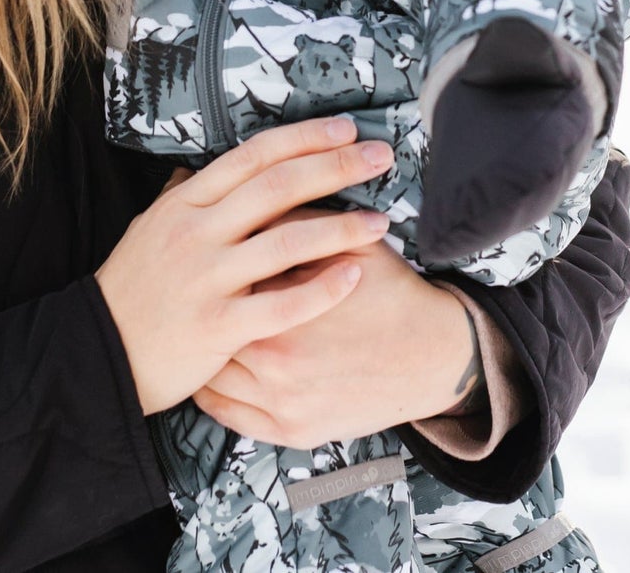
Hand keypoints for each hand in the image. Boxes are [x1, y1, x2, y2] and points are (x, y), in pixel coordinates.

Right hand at [95, 119, 395, 415]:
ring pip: (285, 242)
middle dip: (335, 167)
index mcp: (186, 202)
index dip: (302, 139)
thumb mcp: (151, 226)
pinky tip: (354, 276)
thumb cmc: (132, 288)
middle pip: (278, 187)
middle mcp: (197, 231)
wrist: (98, 352)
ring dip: (340, 227)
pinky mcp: (217, 327)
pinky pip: (281, 306)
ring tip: (381, 220)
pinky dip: (321, 290)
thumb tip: (203, 165)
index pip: (253, 156)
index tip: (344, 129)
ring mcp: (207, 279)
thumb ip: (183, 195)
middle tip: (379, 156)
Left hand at [191, 212, 478, 446]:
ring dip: (201, 349)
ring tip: (194, 324)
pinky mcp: (290, 432)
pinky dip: (211, 393)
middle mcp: (276, 363)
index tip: (211, 250)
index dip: (216, 262)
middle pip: (213, 329)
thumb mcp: (348, 244)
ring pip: (212, 374)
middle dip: (205, 305)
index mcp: (284, 311)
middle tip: (196, 286)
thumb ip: (294, 222)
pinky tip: (207, 369)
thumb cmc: (391, 293)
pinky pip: (228, 415)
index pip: (226, 281)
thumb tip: (249, 196)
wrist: (435, 356)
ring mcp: (281, 404)